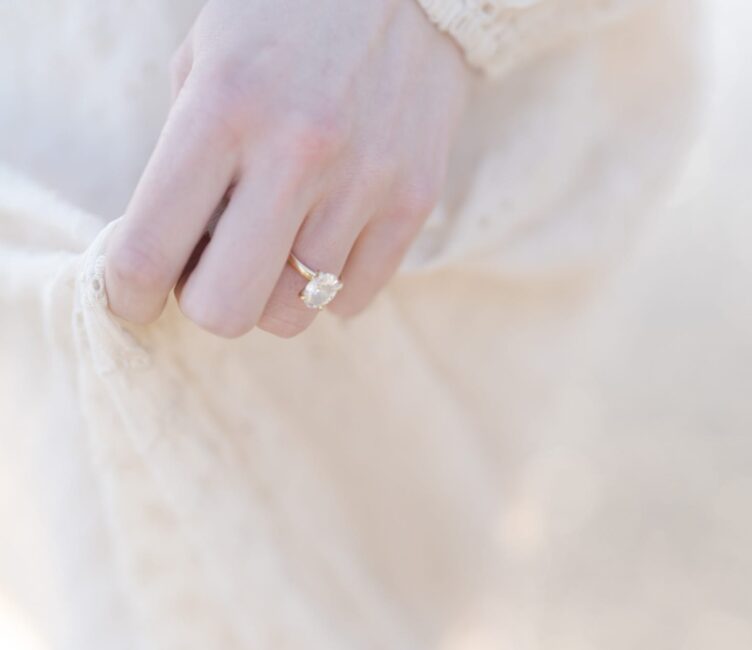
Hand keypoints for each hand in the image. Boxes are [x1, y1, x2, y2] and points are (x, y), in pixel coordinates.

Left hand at [105, 0, 468, 336]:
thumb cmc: (284, 20)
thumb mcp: (205, 64)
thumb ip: (182, 162)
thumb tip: (172, 262)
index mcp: (223, 108)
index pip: (148, 251)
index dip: (127, 293)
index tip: (135, 293)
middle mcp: (298, 152)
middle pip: (225, 309)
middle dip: (205, 301)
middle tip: (212, 268)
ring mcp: (365, 181)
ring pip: (293, 310)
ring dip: (272, 288)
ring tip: (276, 240)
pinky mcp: (416, 199)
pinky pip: (352, 297)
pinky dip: (328, 284)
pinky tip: (323, 238)